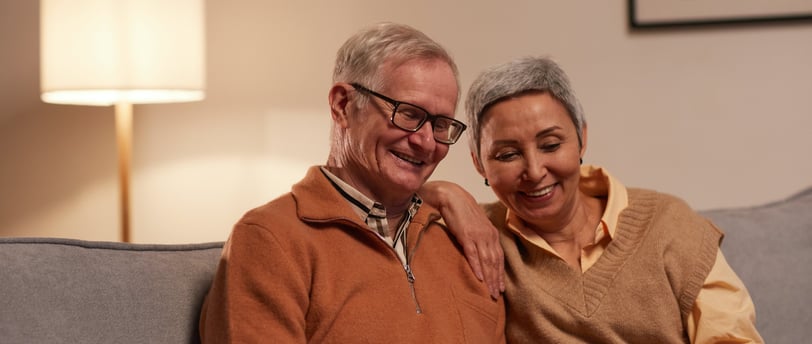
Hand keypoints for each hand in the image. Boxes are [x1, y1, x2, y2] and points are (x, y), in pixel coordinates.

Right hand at [421, 181, 504, 298]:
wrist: (451, 196)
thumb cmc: (461, 211)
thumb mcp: (474, 226)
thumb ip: (479, 238)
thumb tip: (479, 252)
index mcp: (491, 233)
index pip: (499, 257)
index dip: (500, 274)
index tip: (500, 288)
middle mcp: (488, 235)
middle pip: (495, 262)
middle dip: (496, 280)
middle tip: (496, 295)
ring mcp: (478, 235)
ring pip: (487, 261)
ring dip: (489, 278)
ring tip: (489, 292)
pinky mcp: (466, 235)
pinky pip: (473, 254)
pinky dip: (477, 267)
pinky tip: (479, 278)